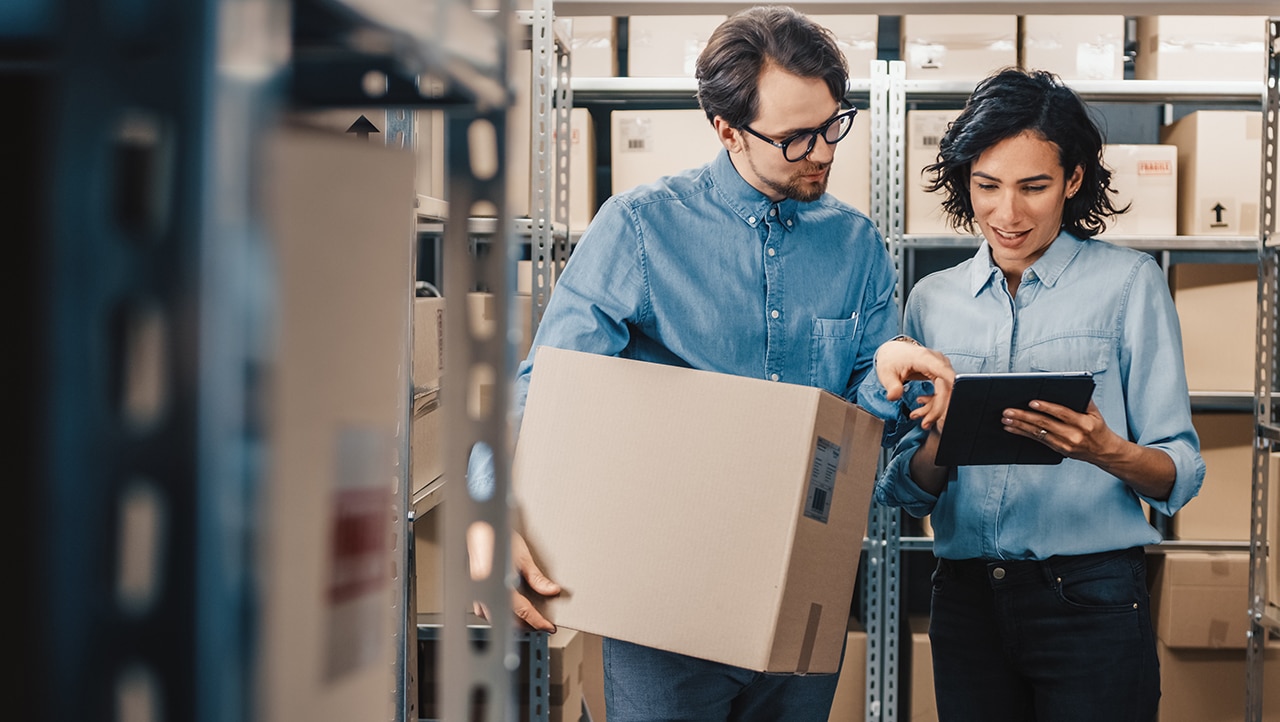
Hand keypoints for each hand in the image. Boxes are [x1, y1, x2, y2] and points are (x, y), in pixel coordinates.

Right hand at [467, 525, 560, 631]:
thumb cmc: (496, 538)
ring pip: (495, 616)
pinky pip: (485, 609)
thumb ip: (537, 577)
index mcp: (500, 585)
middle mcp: (487, 592)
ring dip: (511, 619)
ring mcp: (477, 592)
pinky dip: (497, 612)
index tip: (547, 627)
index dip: (537, 621)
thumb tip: (551, 590)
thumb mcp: (522, 557)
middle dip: (526, 624)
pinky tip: (505, 606)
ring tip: (526, 616)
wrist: (479, 528)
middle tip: (540, 623)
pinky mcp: (473, 589)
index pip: (523, 611)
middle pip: (508, 619)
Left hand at [875, 338, 955, 430]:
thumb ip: (891, 386)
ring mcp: (941, 368)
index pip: (943, 371)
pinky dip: (934, 403)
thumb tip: (893, 397)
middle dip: (937, 409)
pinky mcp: (941, 375)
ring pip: (947, 392)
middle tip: (925, 423)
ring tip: (916, 416)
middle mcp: (937, 361)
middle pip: (947, 388)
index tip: (956, 399)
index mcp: (924, 358)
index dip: (952, 384)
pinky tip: (921, 404)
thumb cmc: (891, 360)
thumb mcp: (886, 374)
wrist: (893, 353)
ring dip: (935, 408)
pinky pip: (943, 392)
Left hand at [1000, 398, 1114, 462]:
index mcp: (1083, 423)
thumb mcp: (1095, 413)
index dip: (1046, 407)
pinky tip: (1012, 428)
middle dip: (1024, 416)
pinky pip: (1038, 440)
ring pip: (1038, 433)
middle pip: (1045, 424)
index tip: (1031, 402)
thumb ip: (1084, 400)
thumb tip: (1070, 386)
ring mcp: (1065, 444)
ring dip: (1019, 425)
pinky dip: (1023, 433)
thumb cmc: (1098, 428)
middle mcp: (1073, 435)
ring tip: (1006, 419)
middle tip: (1009, 411)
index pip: (1062, 413)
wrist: (1104, 452)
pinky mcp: (1058, 450)